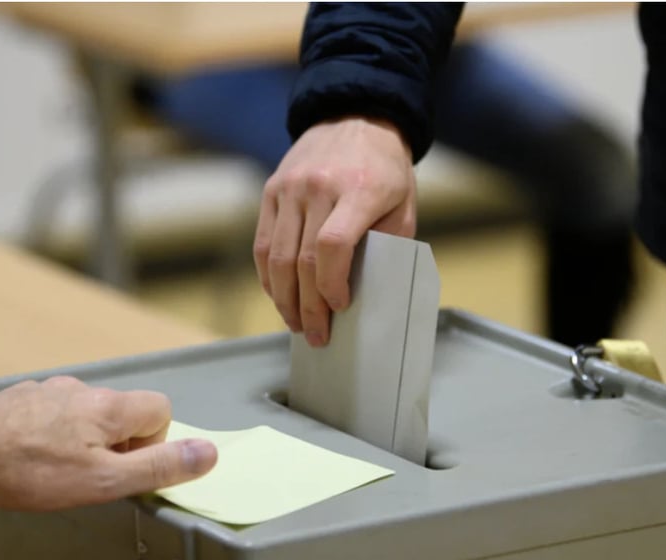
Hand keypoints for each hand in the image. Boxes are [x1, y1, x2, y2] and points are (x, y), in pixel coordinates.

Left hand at [0, 377, 217, 511]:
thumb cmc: (30, 471)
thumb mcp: (104, 481)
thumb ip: (158, 467)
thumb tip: (206, 454)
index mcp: (108, 407)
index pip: (159, 410)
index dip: (151, 444)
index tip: (123, 468)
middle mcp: (81, 390)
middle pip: (121, 413)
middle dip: (114, 446)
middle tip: (86, 477)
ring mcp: (48, 391)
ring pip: (84, 414)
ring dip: (80, 440)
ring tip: (52, 471)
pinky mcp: (19, 399)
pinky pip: (51, 414)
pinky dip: (50, 435)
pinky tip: (29, 458)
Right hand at [254, 117, 415, 346]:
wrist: (355, 117)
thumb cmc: (385, 170)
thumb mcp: (403, 204)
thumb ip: (388, 244)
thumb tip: (366, 292)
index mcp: (358, 190)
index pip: (332, 246)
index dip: (331, 284)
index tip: (341, 306)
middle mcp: (318, 187)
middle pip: (301, 260)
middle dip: (308, 306)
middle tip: (316, 334)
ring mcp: (289, 188)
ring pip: (276, 257)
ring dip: (283, 298)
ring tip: (295, 323)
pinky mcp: (271, 191)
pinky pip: (262, 243)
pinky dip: (268, 276)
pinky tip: (279, 296)